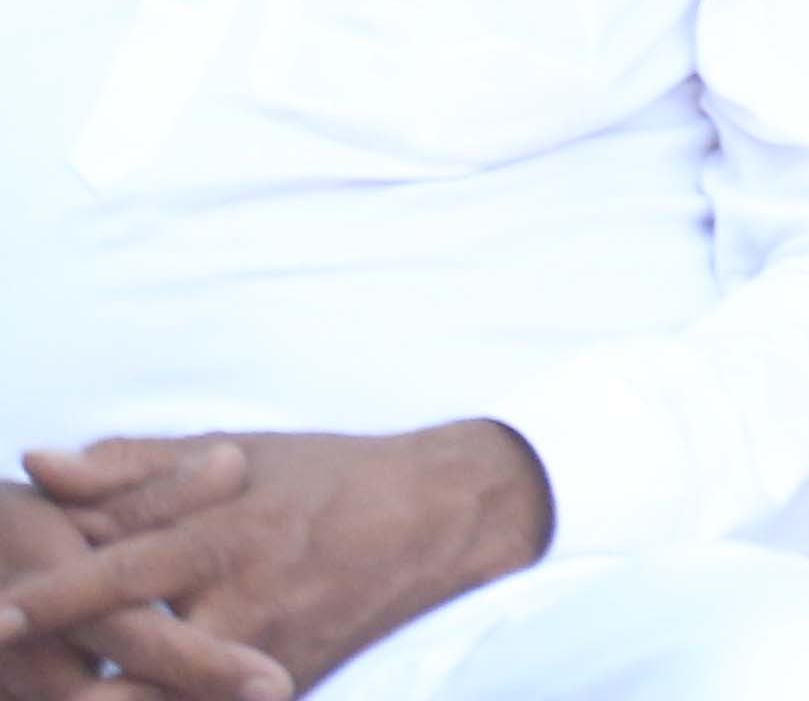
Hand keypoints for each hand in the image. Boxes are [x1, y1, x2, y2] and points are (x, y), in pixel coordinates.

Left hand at [0, 424, 553, 699]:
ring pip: (170, 698)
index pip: (125, 574)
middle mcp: (250, 606)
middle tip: (5, 668)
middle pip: (140, 658)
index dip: (56, 596)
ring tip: (50, 693)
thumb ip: (131, 466)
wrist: (444, 519)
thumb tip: (39, 464)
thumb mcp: (239, 453)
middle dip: (66, 678)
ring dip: (110, 697)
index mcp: (234, 537)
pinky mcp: (287, 691)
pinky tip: (119, 694)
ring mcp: (270, 659)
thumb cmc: (332, 476)